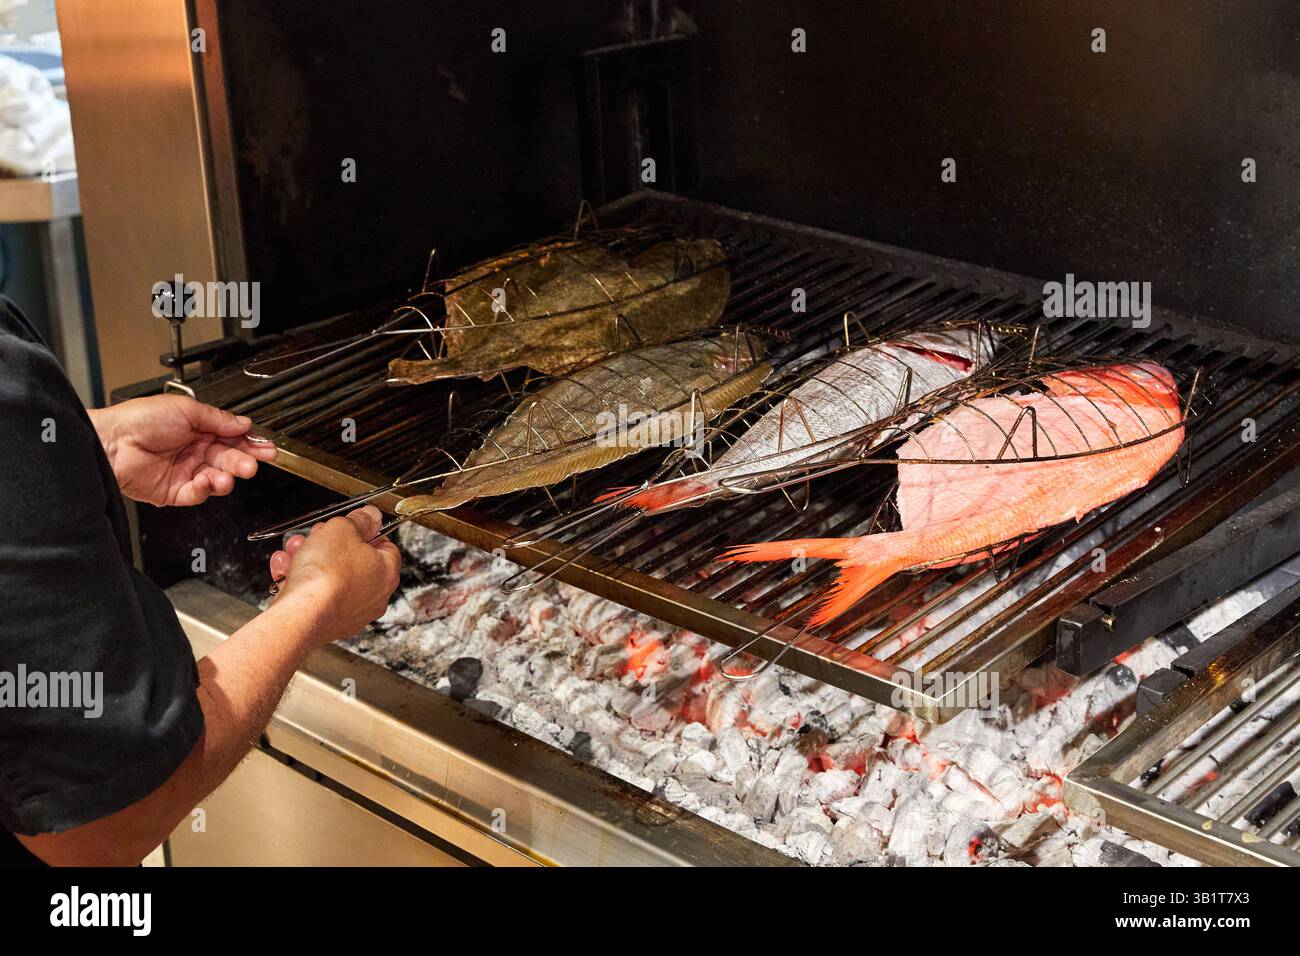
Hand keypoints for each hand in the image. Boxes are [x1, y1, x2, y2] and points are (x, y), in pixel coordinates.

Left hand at [90, 395, 276, 506]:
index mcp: (198, 429)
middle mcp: (193, 450)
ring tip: (227, 475)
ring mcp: (185, 471)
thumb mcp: (185, 409)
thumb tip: (243, 422)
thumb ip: (218, 418)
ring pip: (218, 478)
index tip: (266, 447)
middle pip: (229, 459)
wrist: (111, 442)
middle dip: (244, 462)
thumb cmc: (139, 419)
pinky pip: (198, 494)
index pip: (232, 438)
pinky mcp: (174, 491)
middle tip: (252, 464)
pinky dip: (206, 489)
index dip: (250, 443)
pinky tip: (208, 482)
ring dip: (227, 477)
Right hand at [269, 506, 401, 645]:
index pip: (385, 546)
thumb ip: (359, 520)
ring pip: (330, 577)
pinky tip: (285, 569)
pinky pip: (315, 596)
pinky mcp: (326, 624)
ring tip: (295, 550)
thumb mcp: (343, 529)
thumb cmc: (325, 576)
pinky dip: (299, 580)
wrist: (300, 615)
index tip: (351, 524)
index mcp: (386, 573)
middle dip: (330, 544)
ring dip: (309, 559)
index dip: (366, 531)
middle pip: (353, 560)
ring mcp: (350, 613)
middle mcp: (373, 597)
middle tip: (318, 535)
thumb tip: (371, 516)